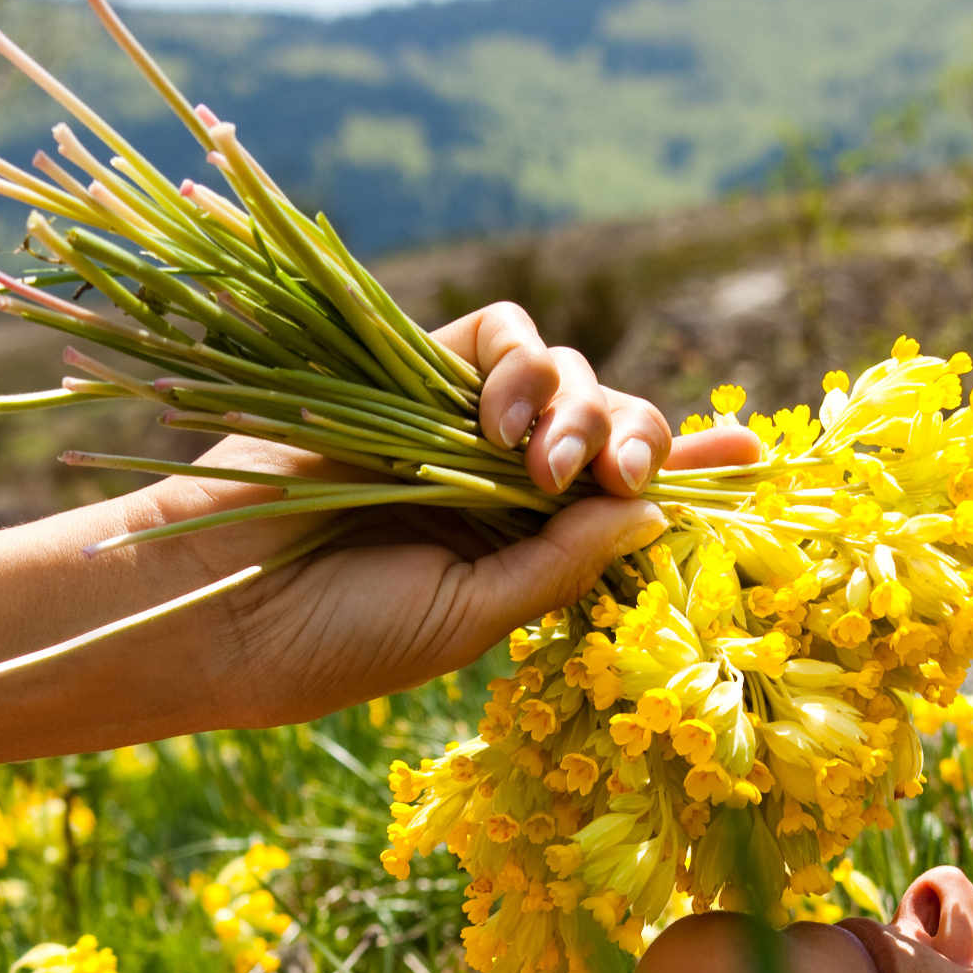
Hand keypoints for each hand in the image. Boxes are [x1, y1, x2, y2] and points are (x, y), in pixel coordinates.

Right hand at [118, 302, 764, 730]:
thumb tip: (657, 506)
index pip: (635, 502)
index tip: (757, 458)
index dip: (697, 475)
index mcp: (533, 553)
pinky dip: (520, 358)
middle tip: (607, 476)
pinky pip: (497, 332)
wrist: (215, 603)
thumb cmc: (336, 640)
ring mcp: (460, 423)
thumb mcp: (467, 619)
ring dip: (574, 404)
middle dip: (631, 438)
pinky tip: (499, 413)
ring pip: (566, 372)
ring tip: (538, 461)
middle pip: (615, 425)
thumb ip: (559, 562)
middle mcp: (507, 484)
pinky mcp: (411, 372)